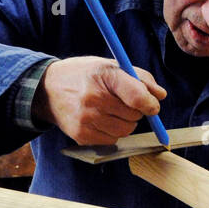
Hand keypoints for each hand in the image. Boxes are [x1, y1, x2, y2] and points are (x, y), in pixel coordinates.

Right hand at [32, 56, 165, 145]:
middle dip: (135, 111)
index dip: (149, 104)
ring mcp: (86, 118)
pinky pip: (112, 140)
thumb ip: (139, 78)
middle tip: (121, 103)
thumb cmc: (85, 76)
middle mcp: (94, 98)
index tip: (152, 106)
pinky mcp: (81, 135)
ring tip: (110, 111)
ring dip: (125, 123)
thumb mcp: (110, 67)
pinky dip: (112, 132)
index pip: (136, 95)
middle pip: (135, 116)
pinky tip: (100, 120)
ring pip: (125, 131)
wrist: (47, 90)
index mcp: (104, 75)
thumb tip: (160, 96)